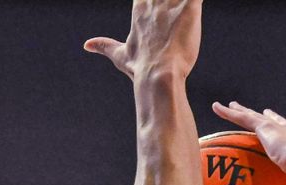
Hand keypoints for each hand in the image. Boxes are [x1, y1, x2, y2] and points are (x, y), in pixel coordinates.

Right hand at [84, 0, 201, 80]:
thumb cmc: (141, 69)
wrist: (158, 77)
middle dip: (172, 0)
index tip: (158, 13)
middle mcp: (154, 2)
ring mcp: (171, 4)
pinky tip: (197, 5)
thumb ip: (105, 46)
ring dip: (183, 1)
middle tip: (174, 16)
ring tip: (185, 12)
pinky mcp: (189, 9)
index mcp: (139, 8)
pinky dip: (197, 0)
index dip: (152, 1)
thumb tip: (87, 45)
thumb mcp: (121, 56)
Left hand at [212, 101, 285, 184]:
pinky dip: (227, 113)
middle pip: (271, 121)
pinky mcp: (264, 127)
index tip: (279, 122)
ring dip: (240, 111)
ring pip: (252, 117)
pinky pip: (240, 118)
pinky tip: (216, 107)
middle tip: (261, 112)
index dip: (282, 126)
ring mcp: (275, 127)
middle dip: (264, 116)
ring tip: (231, 105)